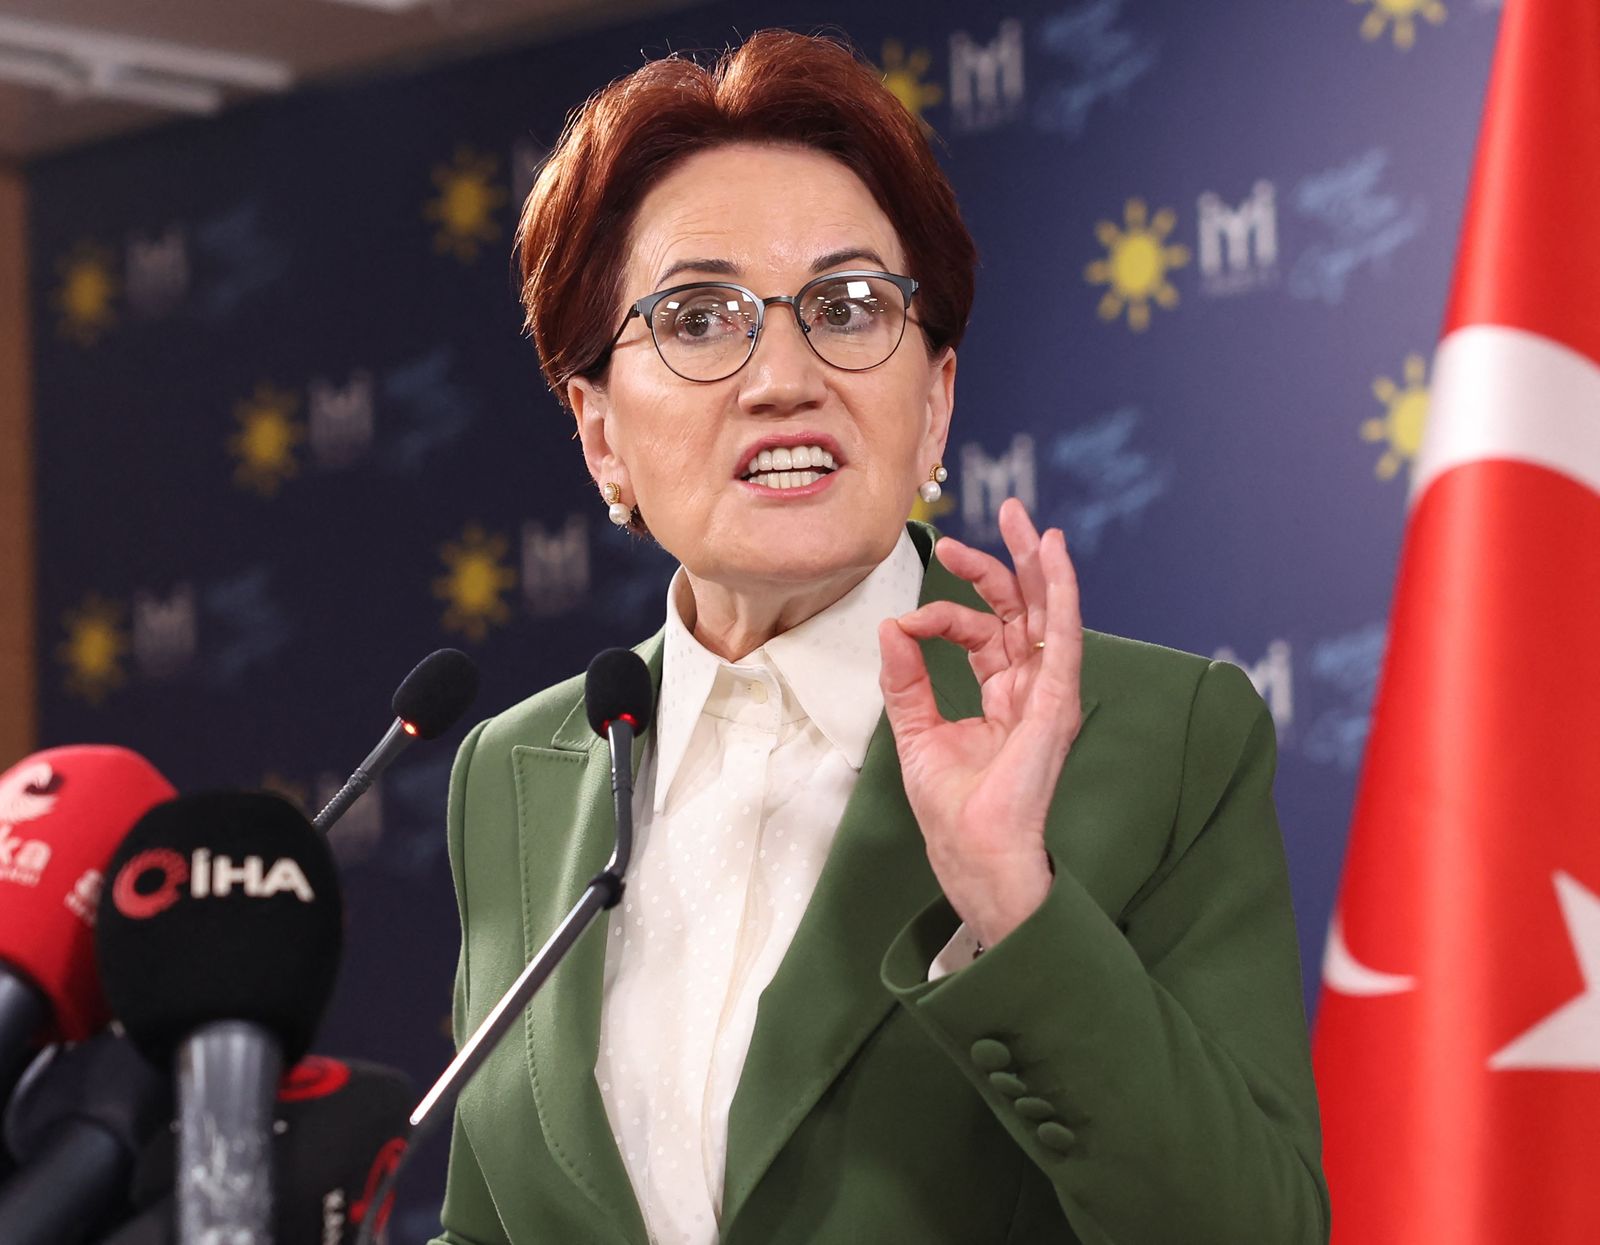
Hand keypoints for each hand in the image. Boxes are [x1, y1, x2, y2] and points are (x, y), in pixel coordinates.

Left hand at [877, 498, 1083, 947]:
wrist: (974, 853)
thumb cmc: (954, 810)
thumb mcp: (916, 732)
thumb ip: (905, 679)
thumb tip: (890, 627)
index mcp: (1002, 694)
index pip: (981, 631)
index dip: (945, 614)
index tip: (908, 625)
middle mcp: (1030, 688)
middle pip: (1024, 610)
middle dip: (1009, 561)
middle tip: (1001, 513)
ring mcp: (1047, 694)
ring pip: (1047, 614)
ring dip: (1038, 564)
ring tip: (1027, 520)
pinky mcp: (1056, 703)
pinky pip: (1062, 638)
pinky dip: (1061, 594)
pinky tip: (1054, 556)